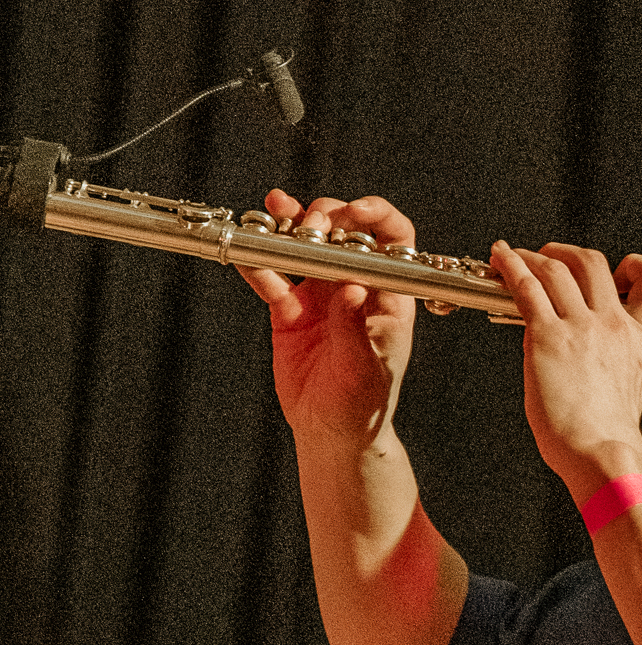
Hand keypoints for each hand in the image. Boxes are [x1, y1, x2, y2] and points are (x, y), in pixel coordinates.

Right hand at [236, 190, 418, 448]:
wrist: (333, 434)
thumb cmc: (364, 403)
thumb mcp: (364, 367)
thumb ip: (354, 327)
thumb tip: (352, 289)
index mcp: (387, 293)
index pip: (393, 238)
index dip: (376, 216)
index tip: (356, 211)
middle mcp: (355, 284)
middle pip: (343, 231)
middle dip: (326, 218)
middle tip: (310, 227)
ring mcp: (321, 294)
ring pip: (305, 245)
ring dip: (290, 225)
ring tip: (276, 211)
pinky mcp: (290, 310)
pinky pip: (271, 278)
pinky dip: (257, 262)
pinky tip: (245, 249)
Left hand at [488, 240, 641, 498]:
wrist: (602, 453)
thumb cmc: (608, 436)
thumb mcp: (627, 390)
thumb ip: (614, 363)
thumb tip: (589, 361)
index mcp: (637, 337)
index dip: (636, 266)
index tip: (615, 272)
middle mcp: (612, 323)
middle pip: (594, 262)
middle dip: (567, 253)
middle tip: (548, 258)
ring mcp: (580, 327)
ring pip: (557, 267)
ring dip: (532, 256)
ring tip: (515, 257)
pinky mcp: (547, 337)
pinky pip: (527, 287)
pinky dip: (510, 266)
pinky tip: (499, 258)